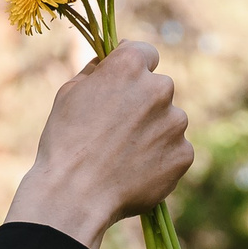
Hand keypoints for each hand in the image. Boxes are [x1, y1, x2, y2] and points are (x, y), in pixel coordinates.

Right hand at [4, 42, 192, 248]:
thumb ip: (95, 71)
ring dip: (154, 132)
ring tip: (124, 156)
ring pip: (169, 121)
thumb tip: (107, 61)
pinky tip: (135, 172)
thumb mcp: (69, 94)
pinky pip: (175, 151)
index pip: (145, 54)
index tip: (124, 85)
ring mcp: (175, 123)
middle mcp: (159, 88)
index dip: (134, 70)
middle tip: (118, 130)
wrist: (76, 194)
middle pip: (159, 89)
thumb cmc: (65, 142)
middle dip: (144, 104)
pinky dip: (161, 160)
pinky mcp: (183, 154)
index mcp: (130, 66)